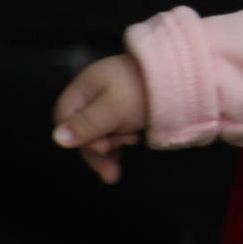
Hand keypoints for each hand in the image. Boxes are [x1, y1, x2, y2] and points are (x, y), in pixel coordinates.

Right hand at [52, 54, 148, 183]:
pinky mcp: (126, 111)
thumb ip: (86, 125)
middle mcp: (94, 94)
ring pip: (99, 134)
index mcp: (84, 88)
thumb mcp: (113, 109)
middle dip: (97, 150)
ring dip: (108, 152)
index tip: (103, 148)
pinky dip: (116, 148)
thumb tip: (57, 139)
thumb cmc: (145, 91)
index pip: (65, 119)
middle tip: (113, 167)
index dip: (79, 138)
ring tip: (119, 166)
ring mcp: (110, 102)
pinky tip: (117, 164)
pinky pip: (113, 133)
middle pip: (82, 130)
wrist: (184, 75)